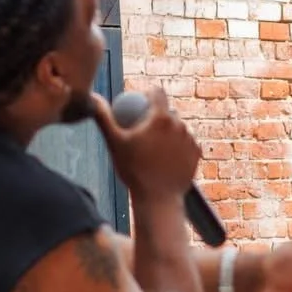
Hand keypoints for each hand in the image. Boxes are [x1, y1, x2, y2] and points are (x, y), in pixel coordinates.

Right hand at [87, 86, 200, 202]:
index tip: (139, 103)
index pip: (157, 92)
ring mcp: (190, 139)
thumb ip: (104, 118)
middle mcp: (180, 125)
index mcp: (161, 117)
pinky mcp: (197, 153)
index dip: (148, 94)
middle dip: (158, 115)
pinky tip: (167, 152)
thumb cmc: (133, 170)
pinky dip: (178, 144)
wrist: (158, 198)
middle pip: (168, 111)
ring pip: (179, 127)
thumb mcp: (115, 142)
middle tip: (145, 127)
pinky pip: (186, 142)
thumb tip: (94, 97)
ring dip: (170, 130)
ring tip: (156, 141)